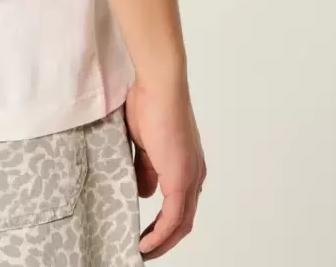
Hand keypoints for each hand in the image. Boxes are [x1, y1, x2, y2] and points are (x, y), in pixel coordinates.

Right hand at [126, 77, 205, 258]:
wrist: (160, 86)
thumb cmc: (150, 103)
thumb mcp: (144, 143)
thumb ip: (146, 169)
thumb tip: (145, 194)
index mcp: (186, 165)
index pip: (179, 205)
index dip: (164, 224)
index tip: (145, 234)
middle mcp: (193, 175)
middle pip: (183, 221)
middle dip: (164, 240)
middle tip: (143, 250)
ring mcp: (190, 177)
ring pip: (181, 224)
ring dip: (162, 242)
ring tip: (142, 252)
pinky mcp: (181, 178)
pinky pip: (174, 218)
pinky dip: (160, 235)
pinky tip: (146, 244)